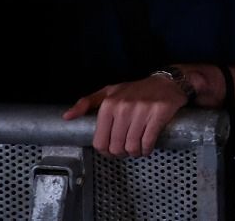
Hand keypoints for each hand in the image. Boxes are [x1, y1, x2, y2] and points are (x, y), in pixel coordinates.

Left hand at [62, 75, 189, 156]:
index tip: (112, 150)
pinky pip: (148, 141)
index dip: (105, 151)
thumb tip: (66, 117)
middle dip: (121, 153)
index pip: (100, 141)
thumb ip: (86, 103)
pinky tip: (147, 148)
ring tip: (137, 149)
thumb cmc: (136, 89)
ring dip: (135, 153)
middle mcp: (124, 107)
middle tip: (126, 150)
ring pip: (132, 146)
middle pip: (116, 146)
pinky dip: (146, 149)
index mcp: (109, 104)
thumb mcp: (109, 91)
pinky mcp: (159, 113)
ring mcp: (142, 110)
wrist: (168, 81)